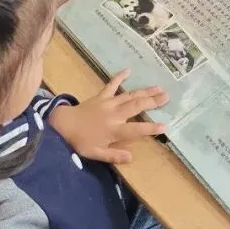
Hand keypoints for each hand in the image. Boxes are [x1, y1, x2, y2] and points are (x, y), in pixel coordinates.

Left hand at [47, 70, 168, 163]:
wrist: (63, 125)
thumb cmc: (80, 141)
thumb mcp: (95, 154)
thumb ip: (113, 156)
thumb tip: (131, 158)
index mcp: (114, 130)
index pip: (136, 130)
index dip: (151, 128)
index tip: (165, 126)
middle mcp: (114, 114)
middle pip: (137, 107)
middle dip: (153, 102)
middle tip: (167, 97)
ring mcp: (108, 103)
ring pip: (129, 95)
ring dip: (144, 91)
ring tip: (159, 87)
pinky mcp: (101, 96)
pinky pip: (111, 85)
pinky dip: (119, 77)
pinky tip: (128, 70)